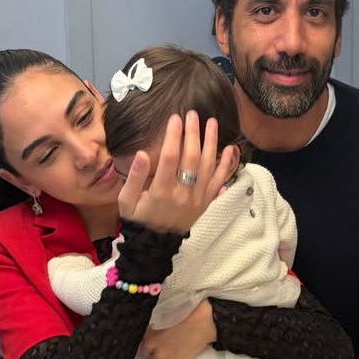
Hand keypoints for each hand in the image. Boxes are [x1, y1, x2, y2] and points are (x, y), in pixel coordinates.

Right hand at [118, 111, 236, 232]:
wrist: (155, 243)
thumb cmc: (138, 219)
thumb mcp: (126, 202)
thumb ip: (135, 177)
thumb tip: (143, 154)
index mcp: (161, 192)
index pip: (170, 158)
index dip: (174, 136)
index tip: (175, 118)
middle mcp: (182, 194)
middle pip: (192, 158)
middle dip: (193, 133)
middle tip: (193, 114)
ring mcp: (197, 198)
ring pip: (208, 166)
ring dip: (211, 142)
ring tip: (212, 122)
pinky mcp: (206, 202)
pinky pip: (220, 181)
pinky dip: (227, 164)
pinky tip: (232, 148)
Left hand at [141, 300, 217, 358]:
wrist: (206, 319)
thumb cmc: (188, 310)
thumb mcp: (168, 311)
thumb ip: (158, 320)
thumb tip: (156, 324)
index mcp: (150, 329)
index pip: (141, 338)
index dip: (148, 338)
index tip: (154, 335)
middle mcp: (153, 344)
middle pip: (146, 353)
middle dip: (152, 350)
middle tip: (165, 343)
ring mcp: (164, 356)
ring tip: (169, 354)